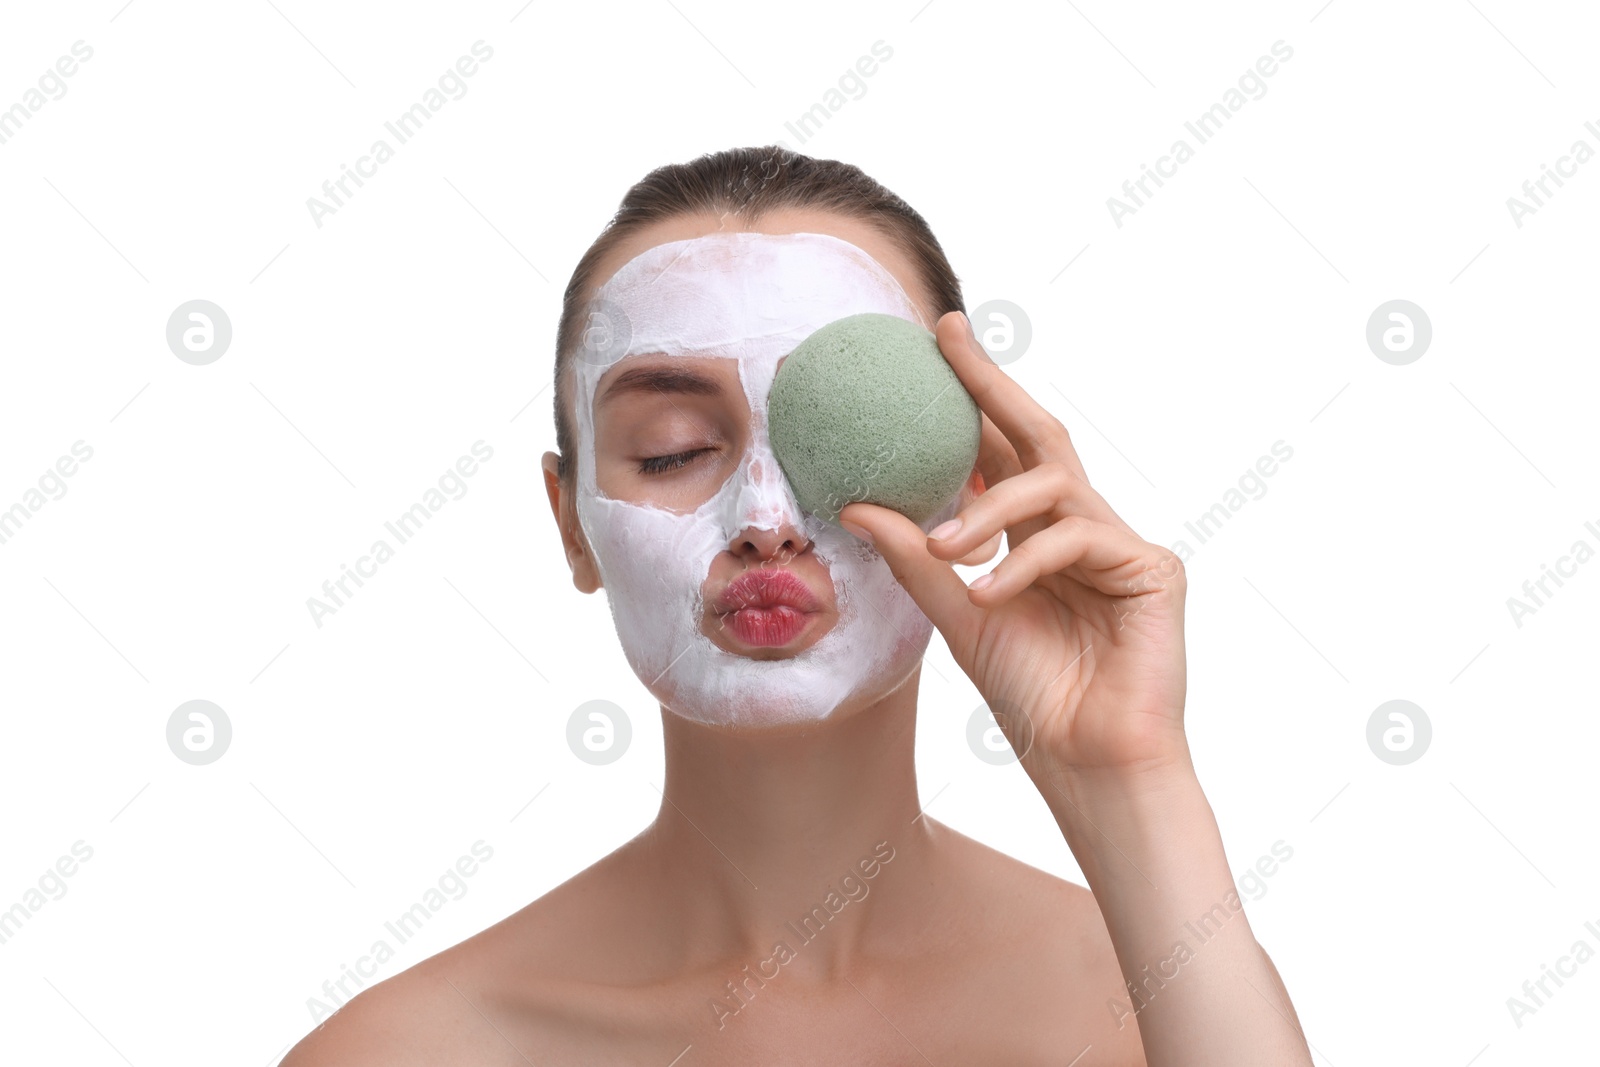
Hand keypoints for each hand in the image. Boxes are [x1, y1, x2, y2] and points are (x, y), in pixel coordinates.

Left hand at [839, 311, 1189, 787]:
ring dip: (990, 512)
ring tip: (945, 548)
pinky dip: (1026, 564)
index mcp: (1037, 537)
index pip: (1002, 456)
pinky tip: (989, 594)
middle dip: (993, 385)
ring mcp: (1121, 545)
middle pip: (1040, 437)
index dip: (971, 399)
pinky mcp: (1153, 569)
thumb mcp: (959, 618)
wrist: (1089, 765)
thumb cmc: (1033, 698)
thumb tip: (856, 504)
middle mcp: (1082, 529)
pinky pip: (1077, 539)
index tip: (934, 342)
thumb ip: (917, 561)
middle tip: (949, 340)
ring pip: (1053, 486)